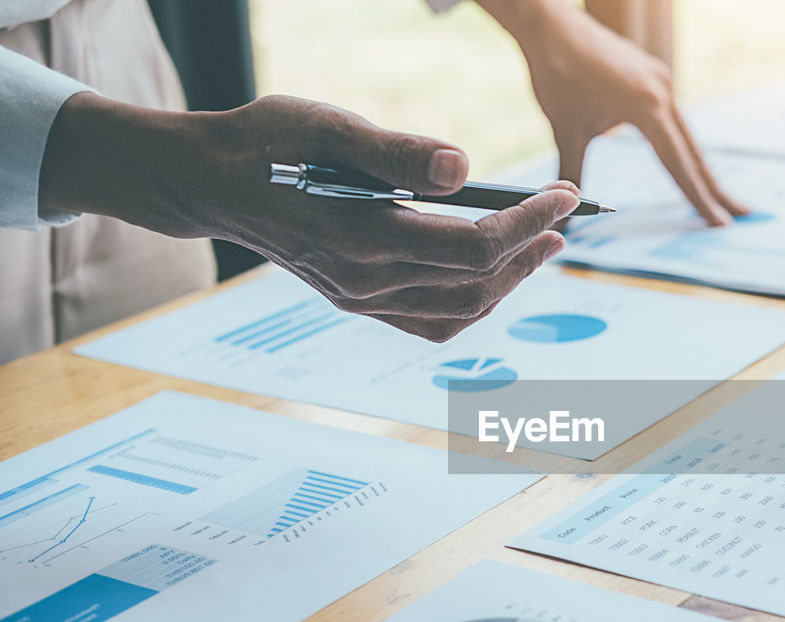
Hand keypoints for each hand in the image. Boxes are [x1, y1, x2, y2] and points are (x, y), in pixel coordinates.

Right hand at [41, 93, 580, 340]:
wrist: (212, 182)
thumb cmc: (268, 143)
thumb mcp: (328, 127)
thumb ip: (396, 151)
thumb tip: (463, 167)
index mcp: (364, 238)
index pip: (475, 247)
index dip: (528, 223)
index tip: (564, 194)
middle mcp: (366, 282)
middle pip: (477, 283)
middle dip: (530, 251)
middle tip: (564, 218)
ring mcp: (361, 299)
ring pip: (460, 310)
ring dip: (509, 280)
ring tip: (541, 244)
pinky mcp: (357, 302)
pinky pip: (431, 323)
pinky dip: (471, 304)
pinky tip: (491, 274)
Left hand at [480, 0, 747, 225]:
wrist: (550, 24)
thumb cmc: (556, 75)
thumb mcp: (564, 132)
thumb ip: (570, 176)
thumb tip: (563, 216)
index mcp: (647, 107)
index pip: (679, 164)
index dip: (698, 198)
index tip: (717, 223)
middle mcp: (663, 92)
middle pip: (695, 151)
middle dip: (716, 187)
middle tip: (743, 214)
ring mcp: (661, 80)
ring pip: (686, 134)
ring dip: (701, 167)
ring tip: (721, 195)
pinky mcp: (653, 75)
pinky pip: (674, 116)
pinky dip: (683, 143)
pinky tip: (689, 160)